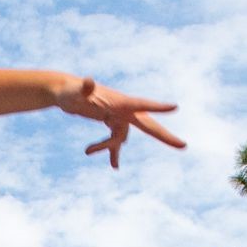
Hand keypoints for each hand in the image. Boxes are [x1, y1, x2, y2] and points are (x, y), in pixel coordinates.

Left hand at [53, 76, 185, 168]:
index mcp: (119, 101)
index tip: (176, 107)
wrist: (63, 92)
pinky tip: (114, 166)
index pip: (142, 104)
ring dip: (111, 149)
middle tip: (183, 145)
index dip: (158, 107)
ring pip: (122, 138)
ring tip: (96, 155)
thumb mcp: (75, 91)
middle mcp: (122, 109)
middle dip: (164, 136)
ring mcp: (117, 116)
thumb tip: (89, 81)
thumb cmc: (69, 90)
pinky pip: (114, 140)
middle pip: (148, 125)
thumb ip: (84, 88)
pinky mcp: (110, 121)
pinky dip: (111, 151)